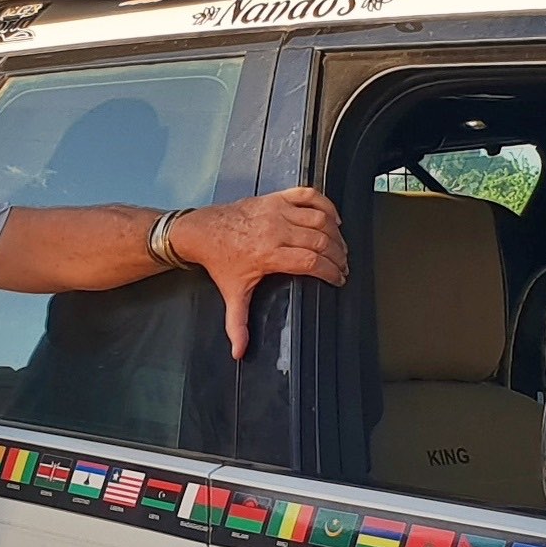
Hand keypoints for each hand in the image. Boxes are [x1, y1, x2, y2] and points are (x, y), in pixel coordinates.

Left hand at [171, 187, 347, 359]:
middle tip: (343, 266)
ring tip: (340, 247)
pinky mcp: (276, 197)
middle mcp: (276, 229)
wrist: (202, 231)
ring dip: (336, 233)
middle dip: (338, 255)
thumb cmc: (220, 260)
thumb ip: (238, 324)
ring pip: (320, 218)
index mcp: (269, 254)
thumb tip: (239, 351)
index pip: (311, 262)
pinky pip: (309, 195)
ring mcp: (277, 210)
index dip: (330, 272)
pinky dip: (326, 205)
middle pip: (321, 240)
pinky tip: (332, 219)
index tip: (338, 279)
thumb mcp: (232, 293)